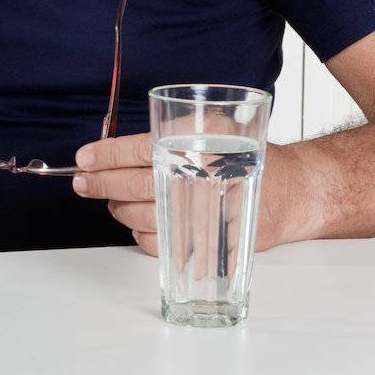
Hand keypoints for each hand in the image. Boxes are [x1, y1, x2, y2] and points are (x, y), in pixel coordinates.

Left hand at [71, 133, 295, 255]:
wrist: (292, 191)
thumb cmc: (244, 158)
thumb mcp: (209, 130)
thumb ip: (168, 138)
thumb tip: (110, 152)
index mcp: (200, 142)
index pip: (140, 148)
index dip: (105, 155)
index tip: (83, 160)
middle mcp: (202, 176)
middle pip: (136, 184)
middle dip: (101, 184)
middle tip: (82, 182)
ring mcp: (206, 212)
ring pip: (142, 215)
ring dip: (119, 208)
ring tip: (115, 199)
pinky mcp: (209, 242)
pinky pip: (158, 243)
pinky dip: (141, 234)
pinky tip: (141, 221)